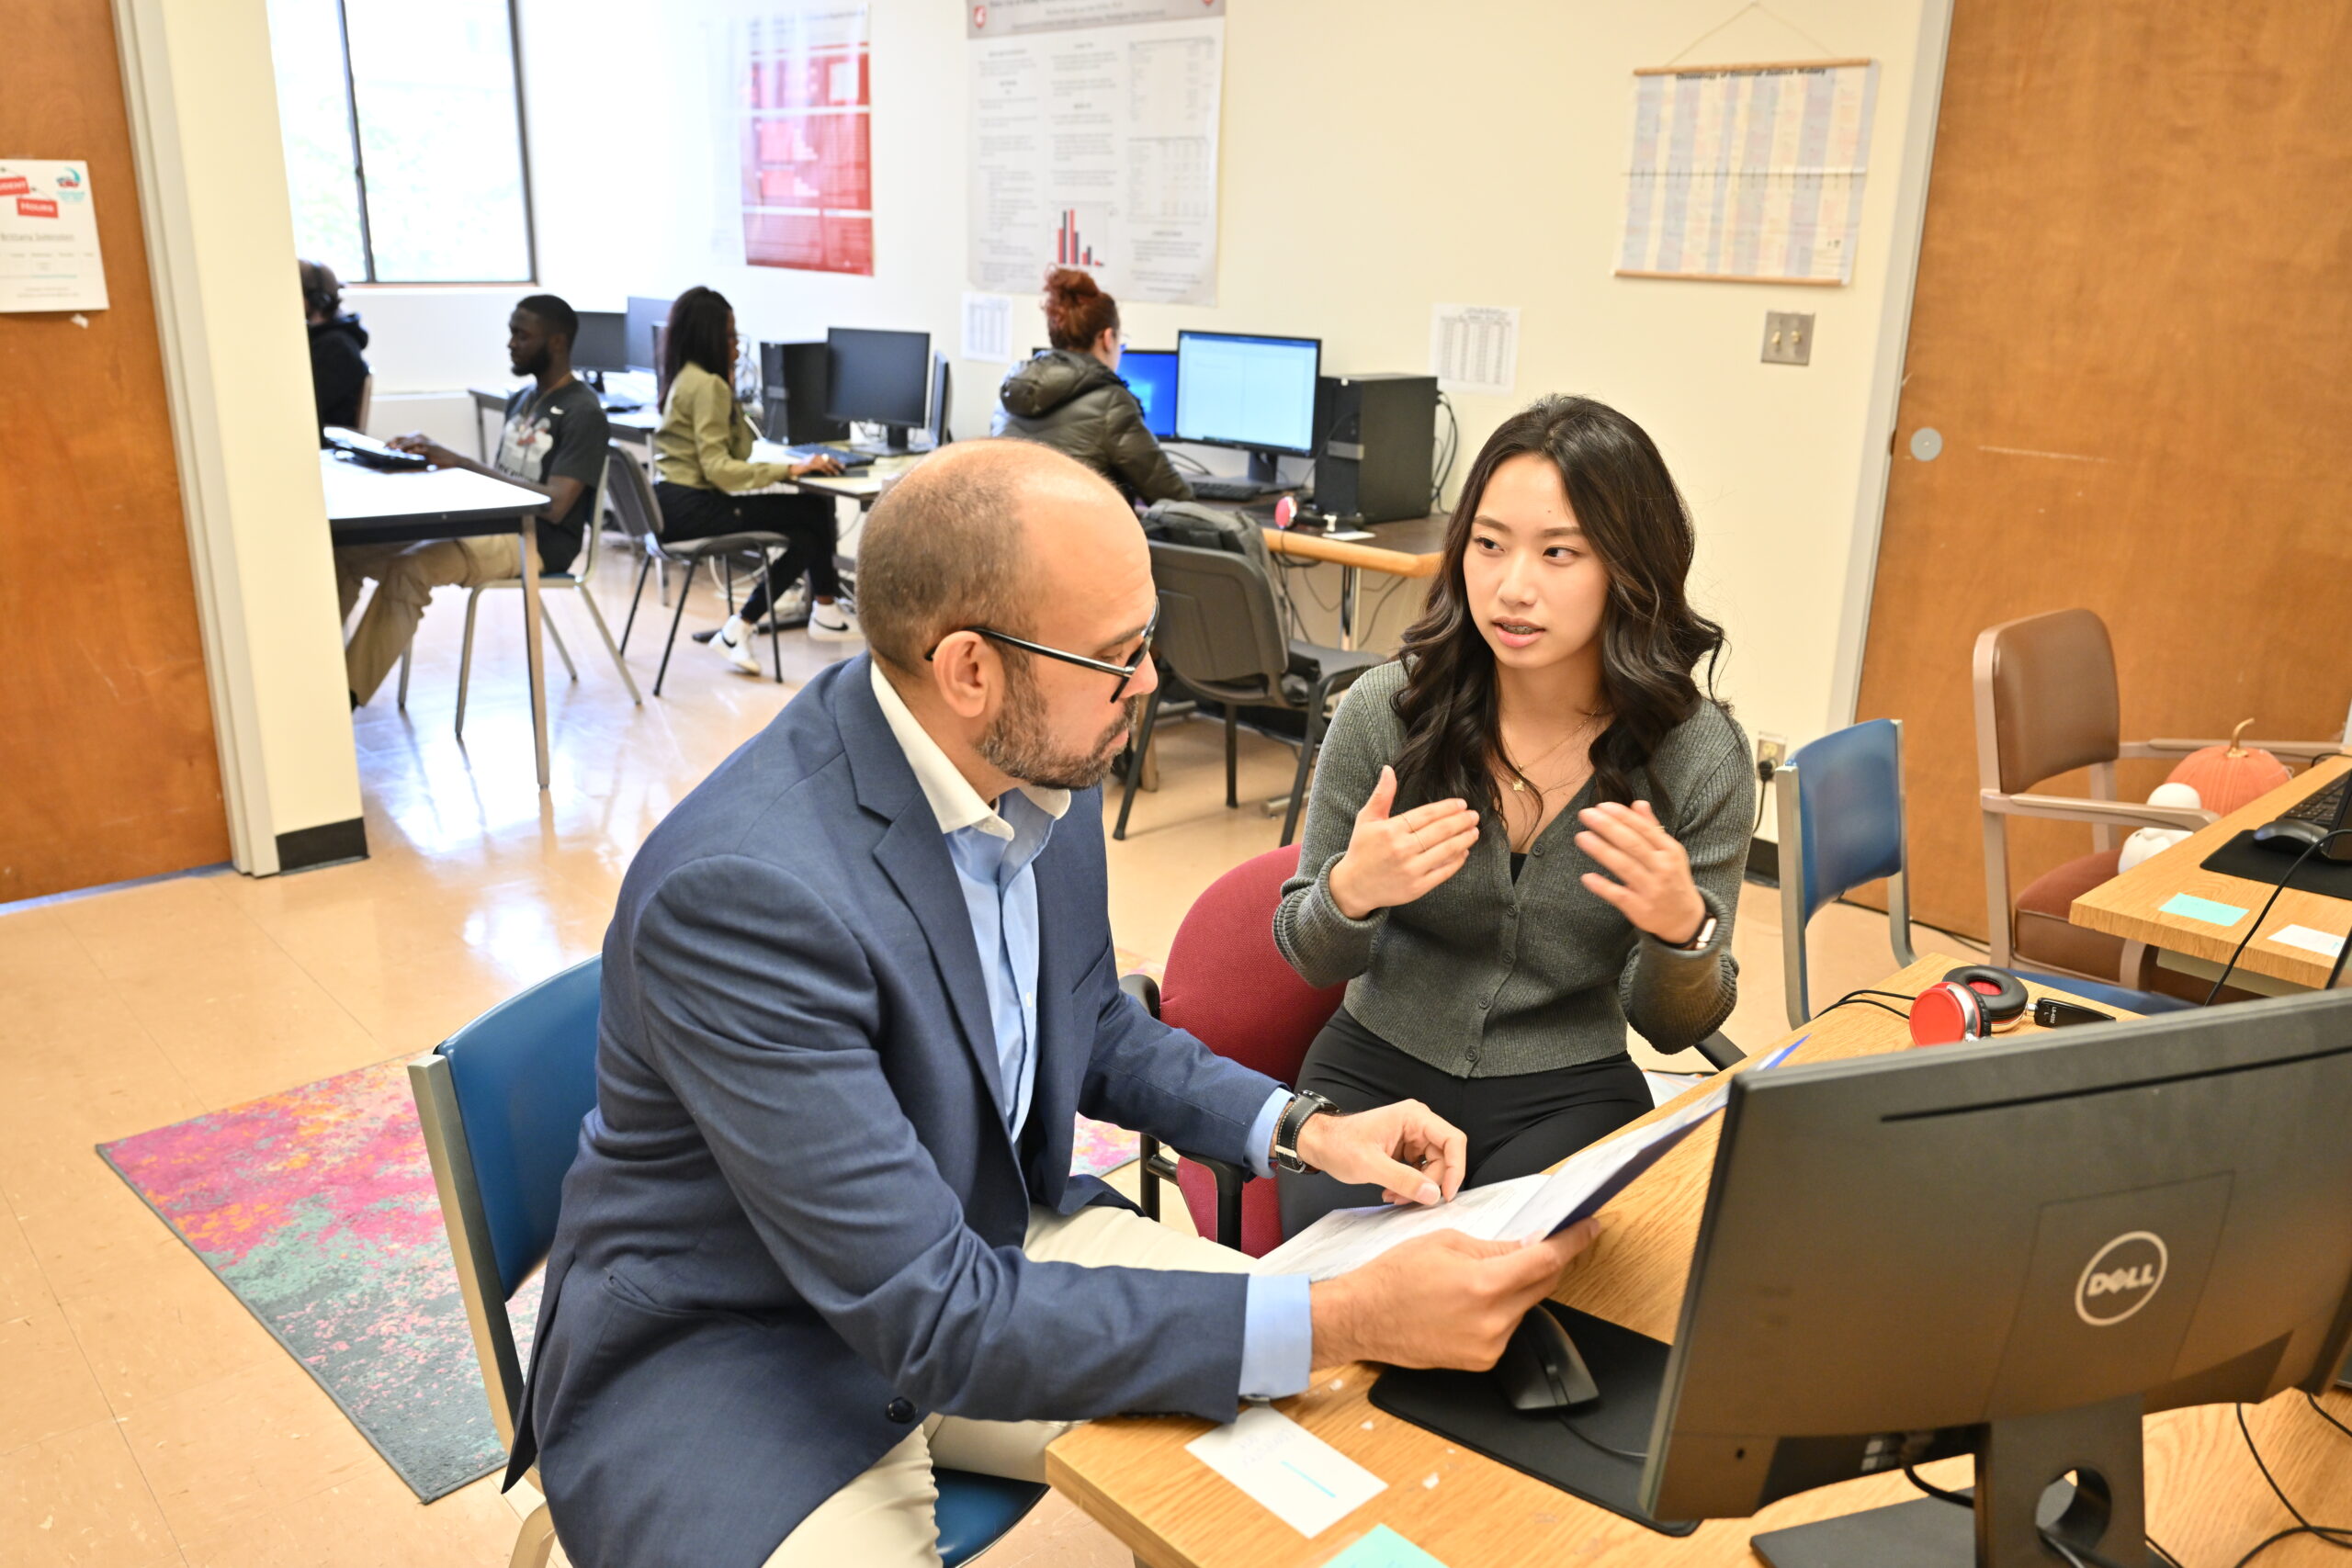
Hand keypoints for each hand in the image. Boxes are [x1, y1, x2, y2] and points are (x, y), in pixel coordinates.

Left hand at [387, 434, 459, 467]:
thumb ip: (410, 449)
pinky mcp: (428, 447)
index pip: (398, 437)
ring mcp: (423, 441)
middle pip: (400, 438)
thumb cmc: (434, 455)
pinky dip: (411, 450)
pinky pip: (418, 448)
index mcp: (415, 436)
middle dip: (391, 443)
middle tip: (384, 449)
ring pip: (408, 442)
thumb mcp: (420, 451)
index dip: (389, 442)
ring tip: (393, 450)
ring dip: (400, 446)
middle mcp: (418, 436)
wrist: (449, 457)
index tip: (383, 447)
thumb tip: (396, 452)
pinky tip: (406, 453)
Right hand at [791, 454, 843, 478]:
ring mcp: (812, 460)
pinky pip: (819, 467)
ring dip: (832, 469)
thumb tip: (829, 469)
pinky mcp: (809, 465)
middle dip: (837, 464)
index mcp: (817, 456)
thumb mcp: (813, 465)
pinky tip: (828, 474)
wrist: (793, 469)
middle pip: (828, 459)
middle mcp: (815, 456)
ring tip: (837, 473)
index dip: (836, 461)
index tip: (842, 465)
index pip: (828, 457)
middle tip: (842, 468)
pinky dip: (825, 471)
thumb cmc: (803, 468)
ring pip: (825, 464)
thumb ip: (820, 465)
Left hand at [1293, 1100, 1465, 1205]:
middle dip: (1428, 1183)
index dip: (1456, 1169)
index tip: (1445, 1194)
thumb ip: (1403, 1180)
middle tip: (1407, 1198)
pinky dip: (1409, 1185)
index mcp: (1413, 1117)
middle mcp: (1417, 1123)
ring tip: (1393, 1196)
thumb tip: (1433, 1194)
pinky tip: (1391, 1192)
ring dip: (1417, 1187)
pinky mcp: (1405, 1149)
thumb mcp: (1370, 1166)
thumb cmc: (1338, 1145)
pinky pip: (1419, 1170)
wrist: (1318, 1143)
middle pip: (1444, 1158)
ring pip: (1432, 1167)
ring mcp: (1412, 1136)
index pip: (1453, 1140)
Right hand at [1309, 1223, 1601, 1370]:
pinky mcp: (1482, 1360)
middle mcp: (1493, 1320)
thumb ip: (1494, 1247)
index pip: (1546, 1260)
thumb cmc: (1394, 1277)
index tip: (1588, 1229)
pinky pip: (1508, 1327)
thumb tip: (1528, 1246)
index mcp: (1484, 1284)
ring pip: (1526, 1306)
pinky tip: (1474, 1301)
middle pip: (1543, 1284)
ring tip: (1482, 1275)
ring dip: (1520, 1286)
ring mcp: (1489, 1345)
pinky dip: (1503, 1310)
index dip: (1573, 1242)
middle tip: (1544, 1242)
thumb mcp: (1446, 1242)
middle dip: (1547, 1261)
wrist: (1363, 1318)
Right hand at [1326, 766, 1480, 919]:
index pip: (1427, 815)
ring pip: (1446, 851)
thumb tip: (1388, 769)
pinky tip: (1464, 852)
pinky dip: (1456, 861)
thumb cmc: (1362, 849)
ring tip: (1474, 831)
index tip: (1461, 804)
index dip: (1447, 808)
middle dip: (1461, 821)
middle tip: (1474, 815)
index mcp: (1391, 830)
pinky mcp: (1417, 887)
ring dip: (1464, 839)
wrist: (1354, 886)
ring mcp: (1411, 870)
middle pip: (1440, 831)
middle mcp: (1402, 849)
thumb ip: (1382, 795)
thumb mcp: (1367, 819)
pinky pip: (1443, 872)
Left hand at [1576, 800, 1706, 944]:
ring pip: (1624, 867)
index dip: (1623, 817)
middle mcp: (1662, 869)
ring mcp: (1652, 890)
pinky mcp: (1640, 909)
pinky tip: (1587, 877)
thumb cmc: (1672, 879)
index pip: (1644, 829)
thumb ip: (1652, 828)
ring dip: (1602, 851)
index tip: (1602, 806)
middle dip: (1608, 827)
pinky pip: (1619, 896)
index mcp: (1669, 851)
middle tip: (1586, 815)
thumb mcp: (1670, 853)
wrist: (1684, 918)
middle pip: (1632, 845)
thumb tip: (1638, 803)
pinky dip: (1603, 887)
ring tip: (1582, 837)